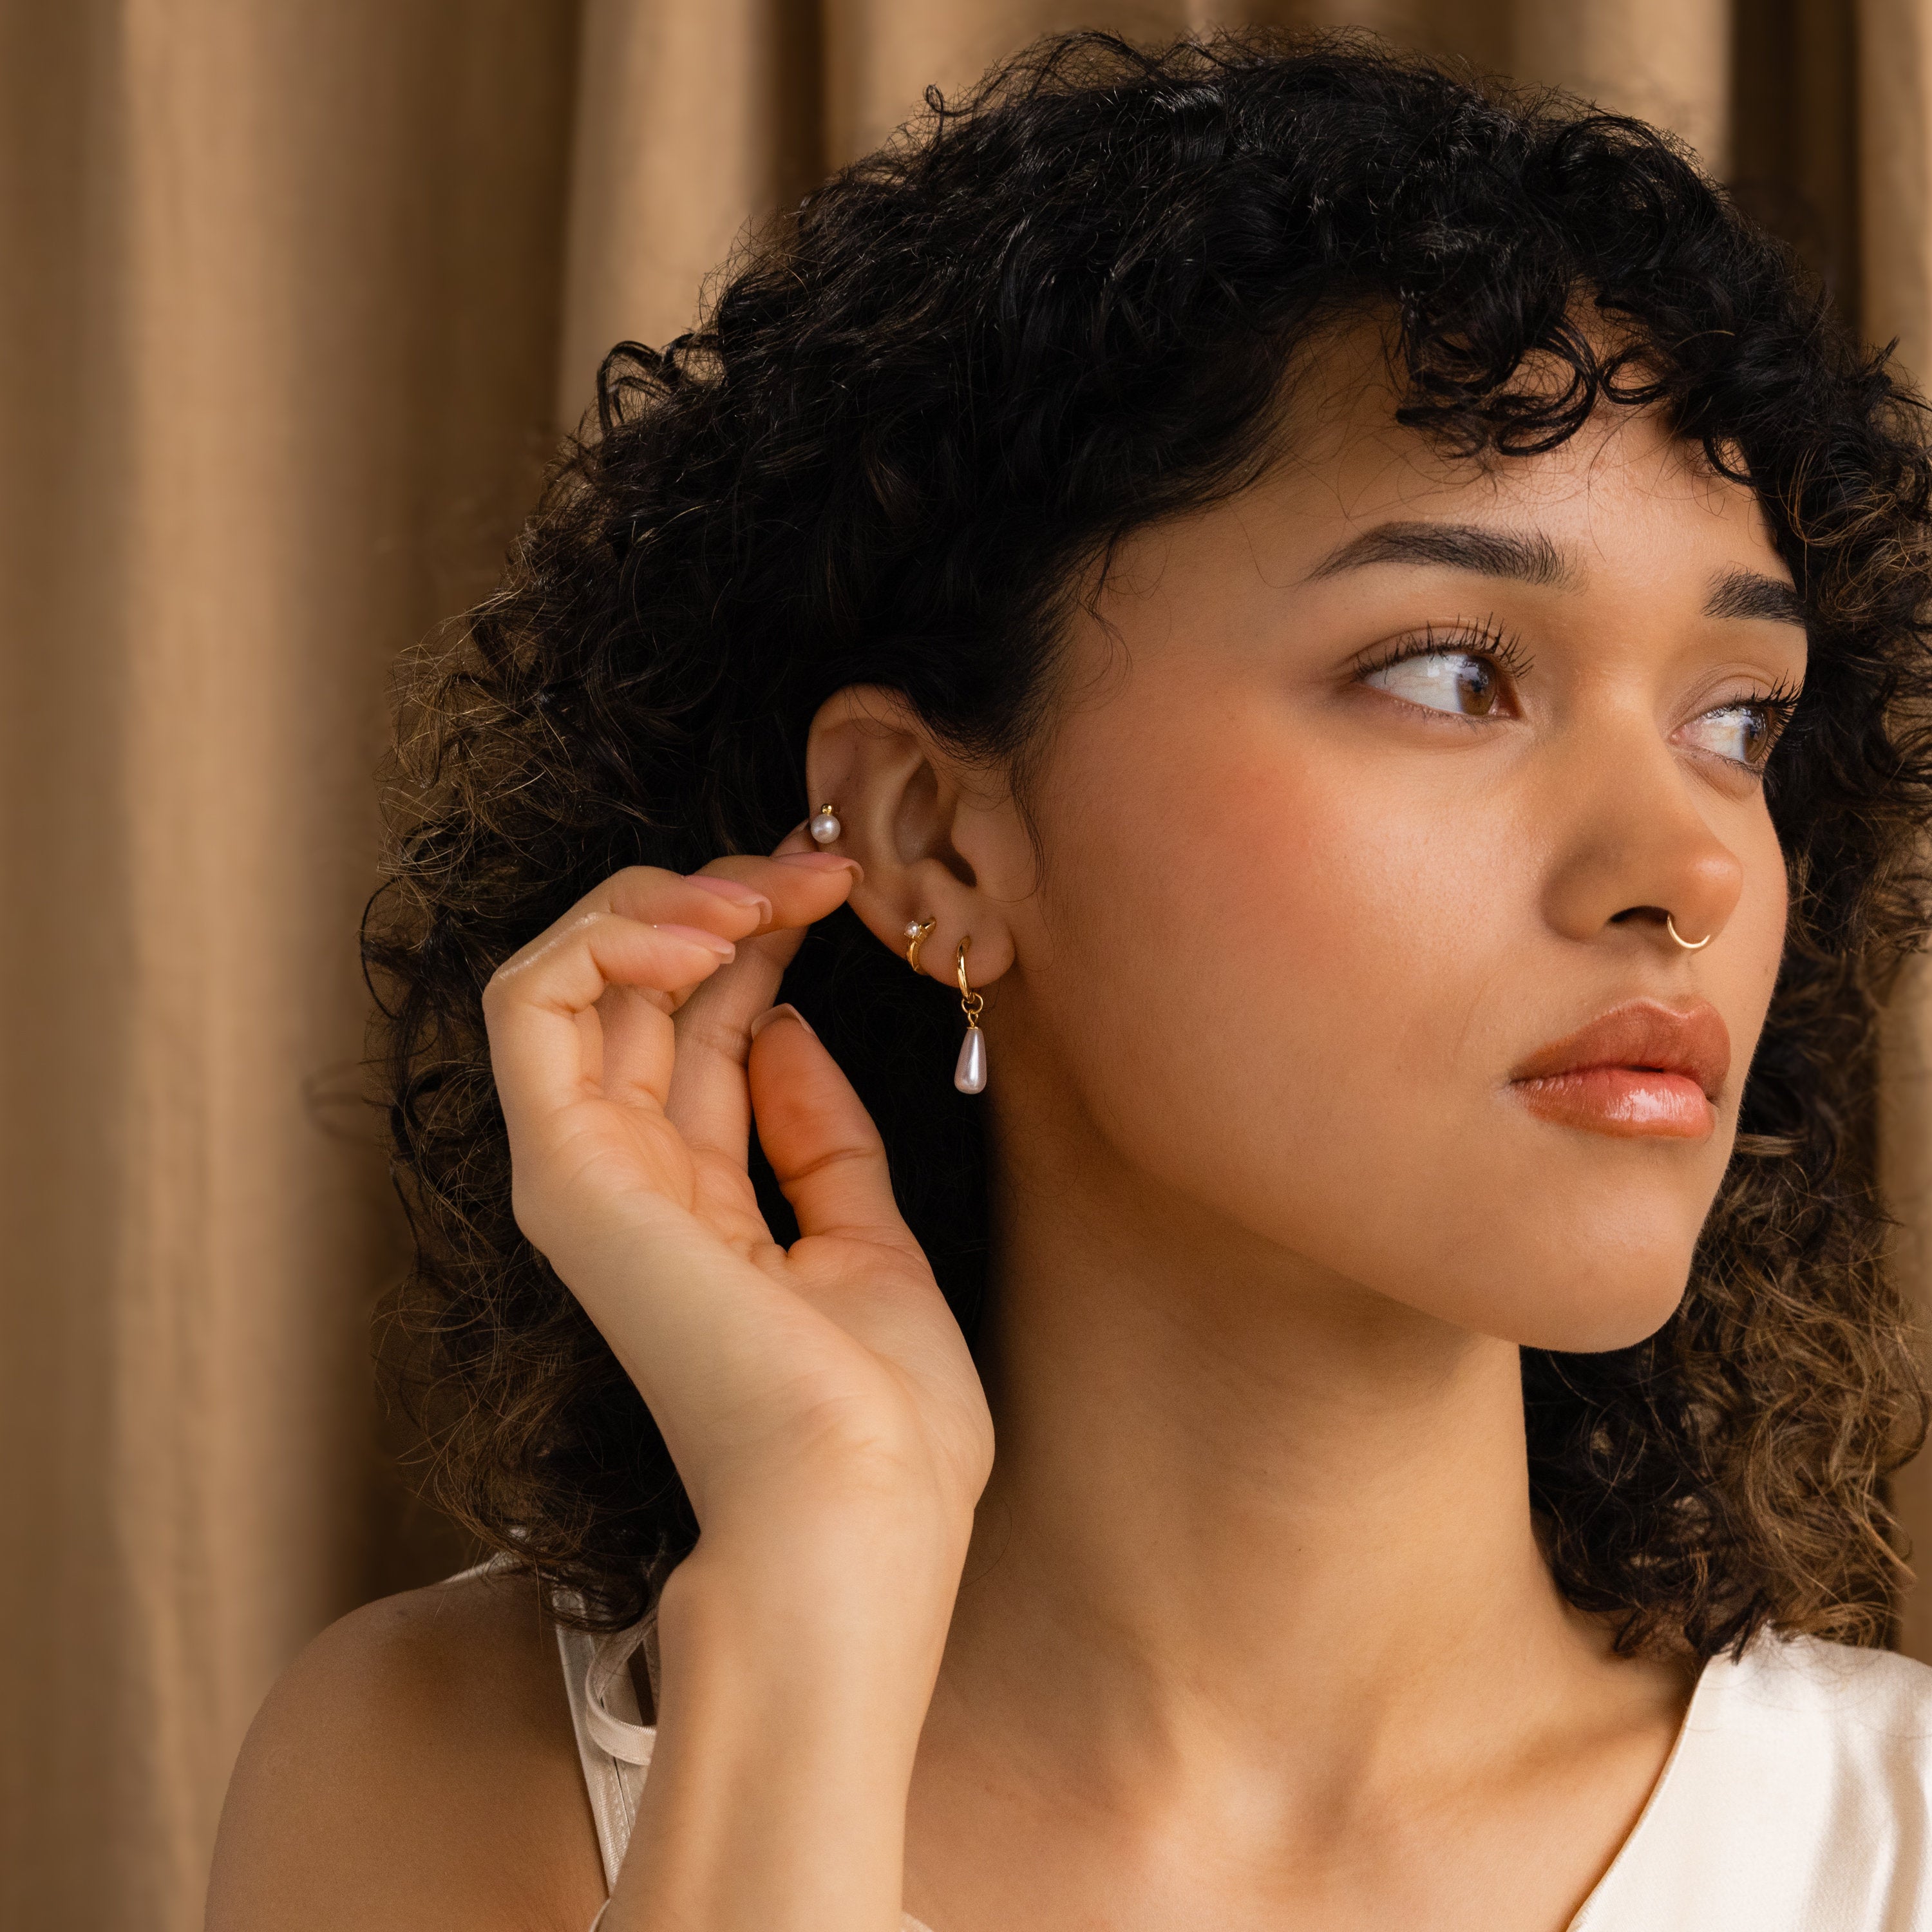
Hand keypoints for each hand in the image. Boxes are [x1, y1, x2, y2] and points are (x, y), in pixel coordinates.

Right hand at [481, 832, 993, 1568]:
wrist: (858, 1513)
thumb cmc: (881, 1419)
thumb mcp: (871, 1243)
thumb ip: (821, 1140)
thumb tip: (788, 1031)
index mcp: (699, 1209)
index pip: (699, 1034)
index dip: (758, 947)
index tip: (836, 894)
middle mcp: (627, 1184)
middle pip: (639, 995)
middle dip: (722, 903)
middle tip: (812, 871)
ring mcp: (584, 1176)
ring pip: (567, 978)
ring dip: (662, 903)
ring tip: (761, 892)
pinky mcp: (563, 1172)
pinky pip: (529, 1008)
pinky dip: (603, 940)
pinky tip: (701, 933)